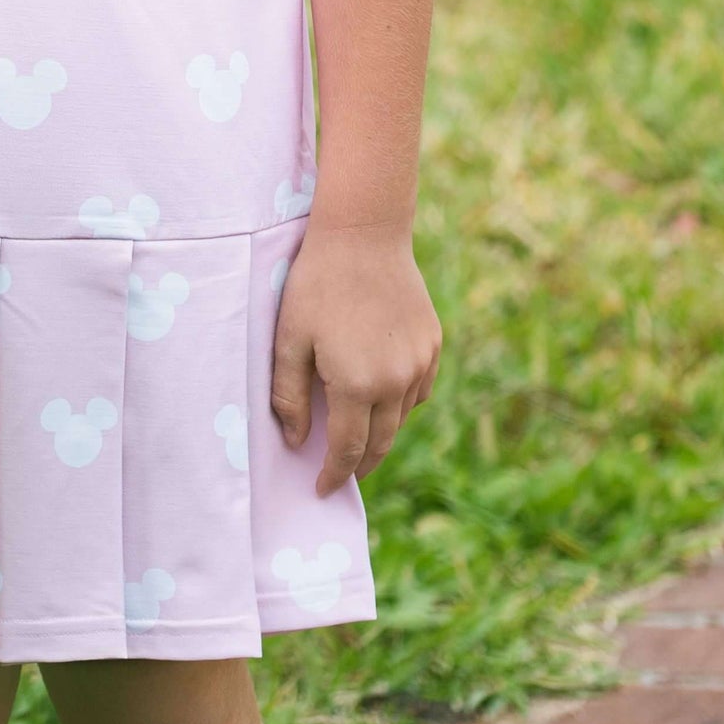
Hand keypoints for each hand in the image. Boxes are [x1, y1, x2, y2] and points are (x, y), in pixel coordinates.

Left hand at [271, 223, 440, 496]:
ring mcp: (421, 363)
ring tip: (357, 435)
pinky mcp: (433, 344)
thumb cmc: (317, 283)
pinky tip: (381, 397)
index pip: (348, 450)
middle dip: (358, 464)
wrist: (364, 233)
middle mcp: (397, 382)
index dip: (334, 475)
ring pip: (401, 418)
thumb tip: (297, 442)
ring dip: (380, 433)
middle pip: (380, 442)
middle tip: (340, 473)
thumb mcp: (289, 338)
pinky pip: (418, 390)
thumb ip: (290, 396)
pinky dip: (400, 404)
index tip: (321, 490)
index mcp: (358, 385)